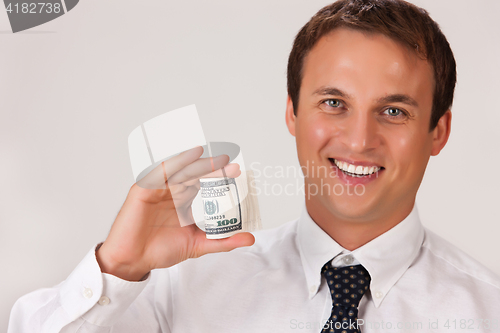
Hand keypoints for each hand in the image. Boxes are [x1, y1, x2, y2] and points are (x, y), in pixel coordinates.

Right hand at [96, 146, 254, 280]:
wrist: (133, 261)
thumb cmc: (159, 250)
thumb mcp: (198, 245)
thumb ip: (222, 241)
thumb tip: (250, 238)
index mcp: (183, 200)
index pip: (203, 183)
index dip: (219, 177)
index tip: (237, 173)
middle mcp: (171, 192)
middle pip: (195, 175)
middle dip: (215, 169)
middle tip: (233, 166)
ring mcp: (157, 189)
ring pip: (182, 171)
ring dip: (201, 165)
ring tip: (218, 161)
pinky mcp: (144, 189)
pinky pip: (161, 172)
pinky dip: (177, 162)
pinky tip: (192, 155)